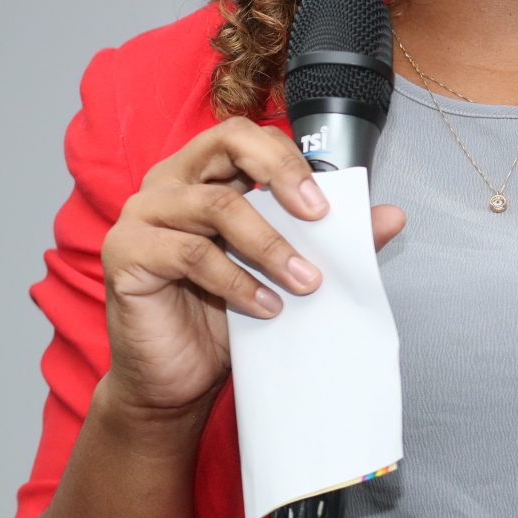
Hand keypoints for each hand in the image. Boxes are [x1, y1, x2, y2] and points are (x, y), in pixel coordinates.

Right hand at [97, 115, 405, 419]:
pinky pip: (192, 255)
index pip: (248, 136)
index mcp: (203, 173)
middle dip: (281, 173)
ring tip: (304, 282)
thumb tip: (391, 215)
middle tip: (318, 216)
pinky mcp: (126, 253)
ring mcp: (142, 214)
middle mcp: (169, 182)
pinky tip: (265, 307)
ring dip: (270, 245)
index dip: (290, 160)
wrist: (174, 382)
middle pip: (226, 142)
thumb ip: (328, 241)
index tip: (328, 206)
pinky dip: (238, 281)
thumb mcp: (281, 273)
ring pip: (216, 207)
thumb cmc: (221, 318)